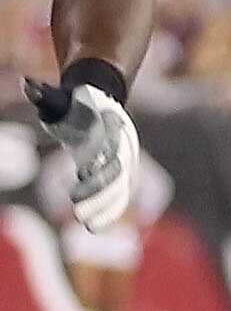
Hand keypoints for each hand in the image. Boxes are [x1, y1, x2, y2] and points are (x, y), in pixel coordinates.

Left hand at [24, 75, 140, 233]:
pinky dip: (110, 210)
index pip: (106, 152)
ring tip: (89, 226)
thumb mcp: (59, 98)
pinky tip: (95, 226)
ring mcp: (124, 161)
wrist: (100, 104)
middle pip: (116, 175)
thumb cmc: (75, 104)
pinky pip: (120, 195)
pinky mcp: (120, 174)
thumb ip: (45, 96)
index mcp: (108, 127)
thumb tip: (26, 83)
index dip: (94, 171)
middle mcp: (121, 146)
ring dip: (107, 208)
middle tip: (78, 214)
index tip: (76, 186)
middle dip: (99, 196)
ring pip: (121, 188)